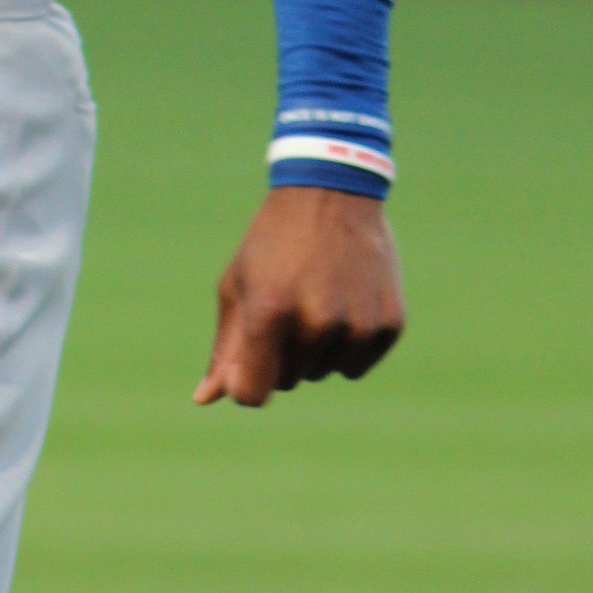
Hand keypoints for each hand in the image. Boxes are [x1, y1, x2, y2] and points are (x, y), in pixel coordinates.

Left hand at [195, 186, 402, 408]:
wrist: (332, 194)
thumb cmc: (273, 243)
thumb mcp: (238, 286)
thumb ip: (225, 348)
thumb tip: (204, 399)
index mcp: (269, 312)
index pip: (252, 393)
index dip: (246, 381)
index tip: (249, 358)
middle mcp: (316, 322)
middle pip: (288, 380)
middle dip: (281, 353)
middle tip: (288, 303)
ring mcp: (356, 324)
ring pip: (324, 373)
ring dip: (316, 349)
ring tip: (317, 297)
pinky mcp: (388, 324)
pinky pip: (357, 365)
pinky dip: (348, 344)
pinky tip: (346, 301)